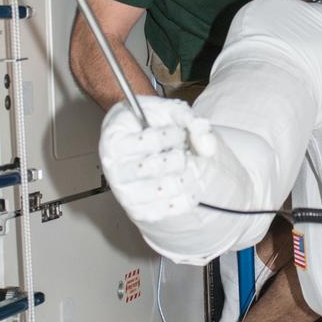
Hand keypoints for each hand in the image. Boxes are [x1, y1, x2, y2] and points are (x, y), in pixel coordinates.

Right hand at [99, 97, 218, 222]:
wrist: (134, 139)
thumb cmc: (149, 123)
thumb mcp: (168, 111)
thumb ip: (189, 121)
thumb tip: (207, 147)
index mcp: (115, 140)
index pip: (154, 141)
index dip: (174, 135)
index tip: (179, 132)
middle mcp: (114, 168)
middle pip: (157, 166)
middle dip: (180, 158)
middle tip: (183, 153)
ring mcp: (123, 191)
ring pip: (163, 189)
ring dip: (186, 178)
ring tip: (187, 169)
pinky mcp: (135, 208)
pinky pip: (163, 210)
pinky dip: (183, 200)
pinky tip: (188, 188)